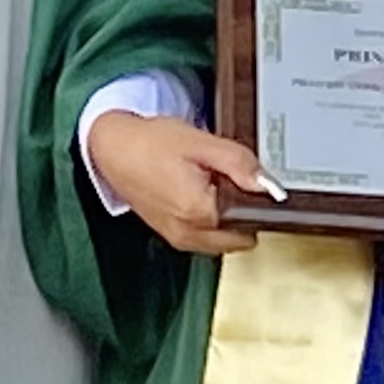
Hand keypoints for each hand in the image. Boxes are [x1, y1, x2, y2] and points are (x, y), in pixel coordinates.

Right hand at [87, 113, 273, 257]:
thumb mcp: (201, 143)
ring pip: (226, 240)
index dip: (255, 199)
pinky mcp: (173, 238)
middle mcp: (191, 235)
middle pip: (243, 235)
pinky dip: (210, 222)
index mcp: (201, 213)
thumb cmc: (151, 143)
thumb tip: (270, 186)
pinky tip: (198, 194)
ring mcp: (180, 240)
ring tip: (209, 185)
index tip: (243, 178)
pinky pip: (207, 239)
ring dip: (227, 218)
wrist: (113, 149)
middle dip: (242, 211)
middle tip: (225, 180)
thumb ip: (240, 164)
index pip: (253, 220)